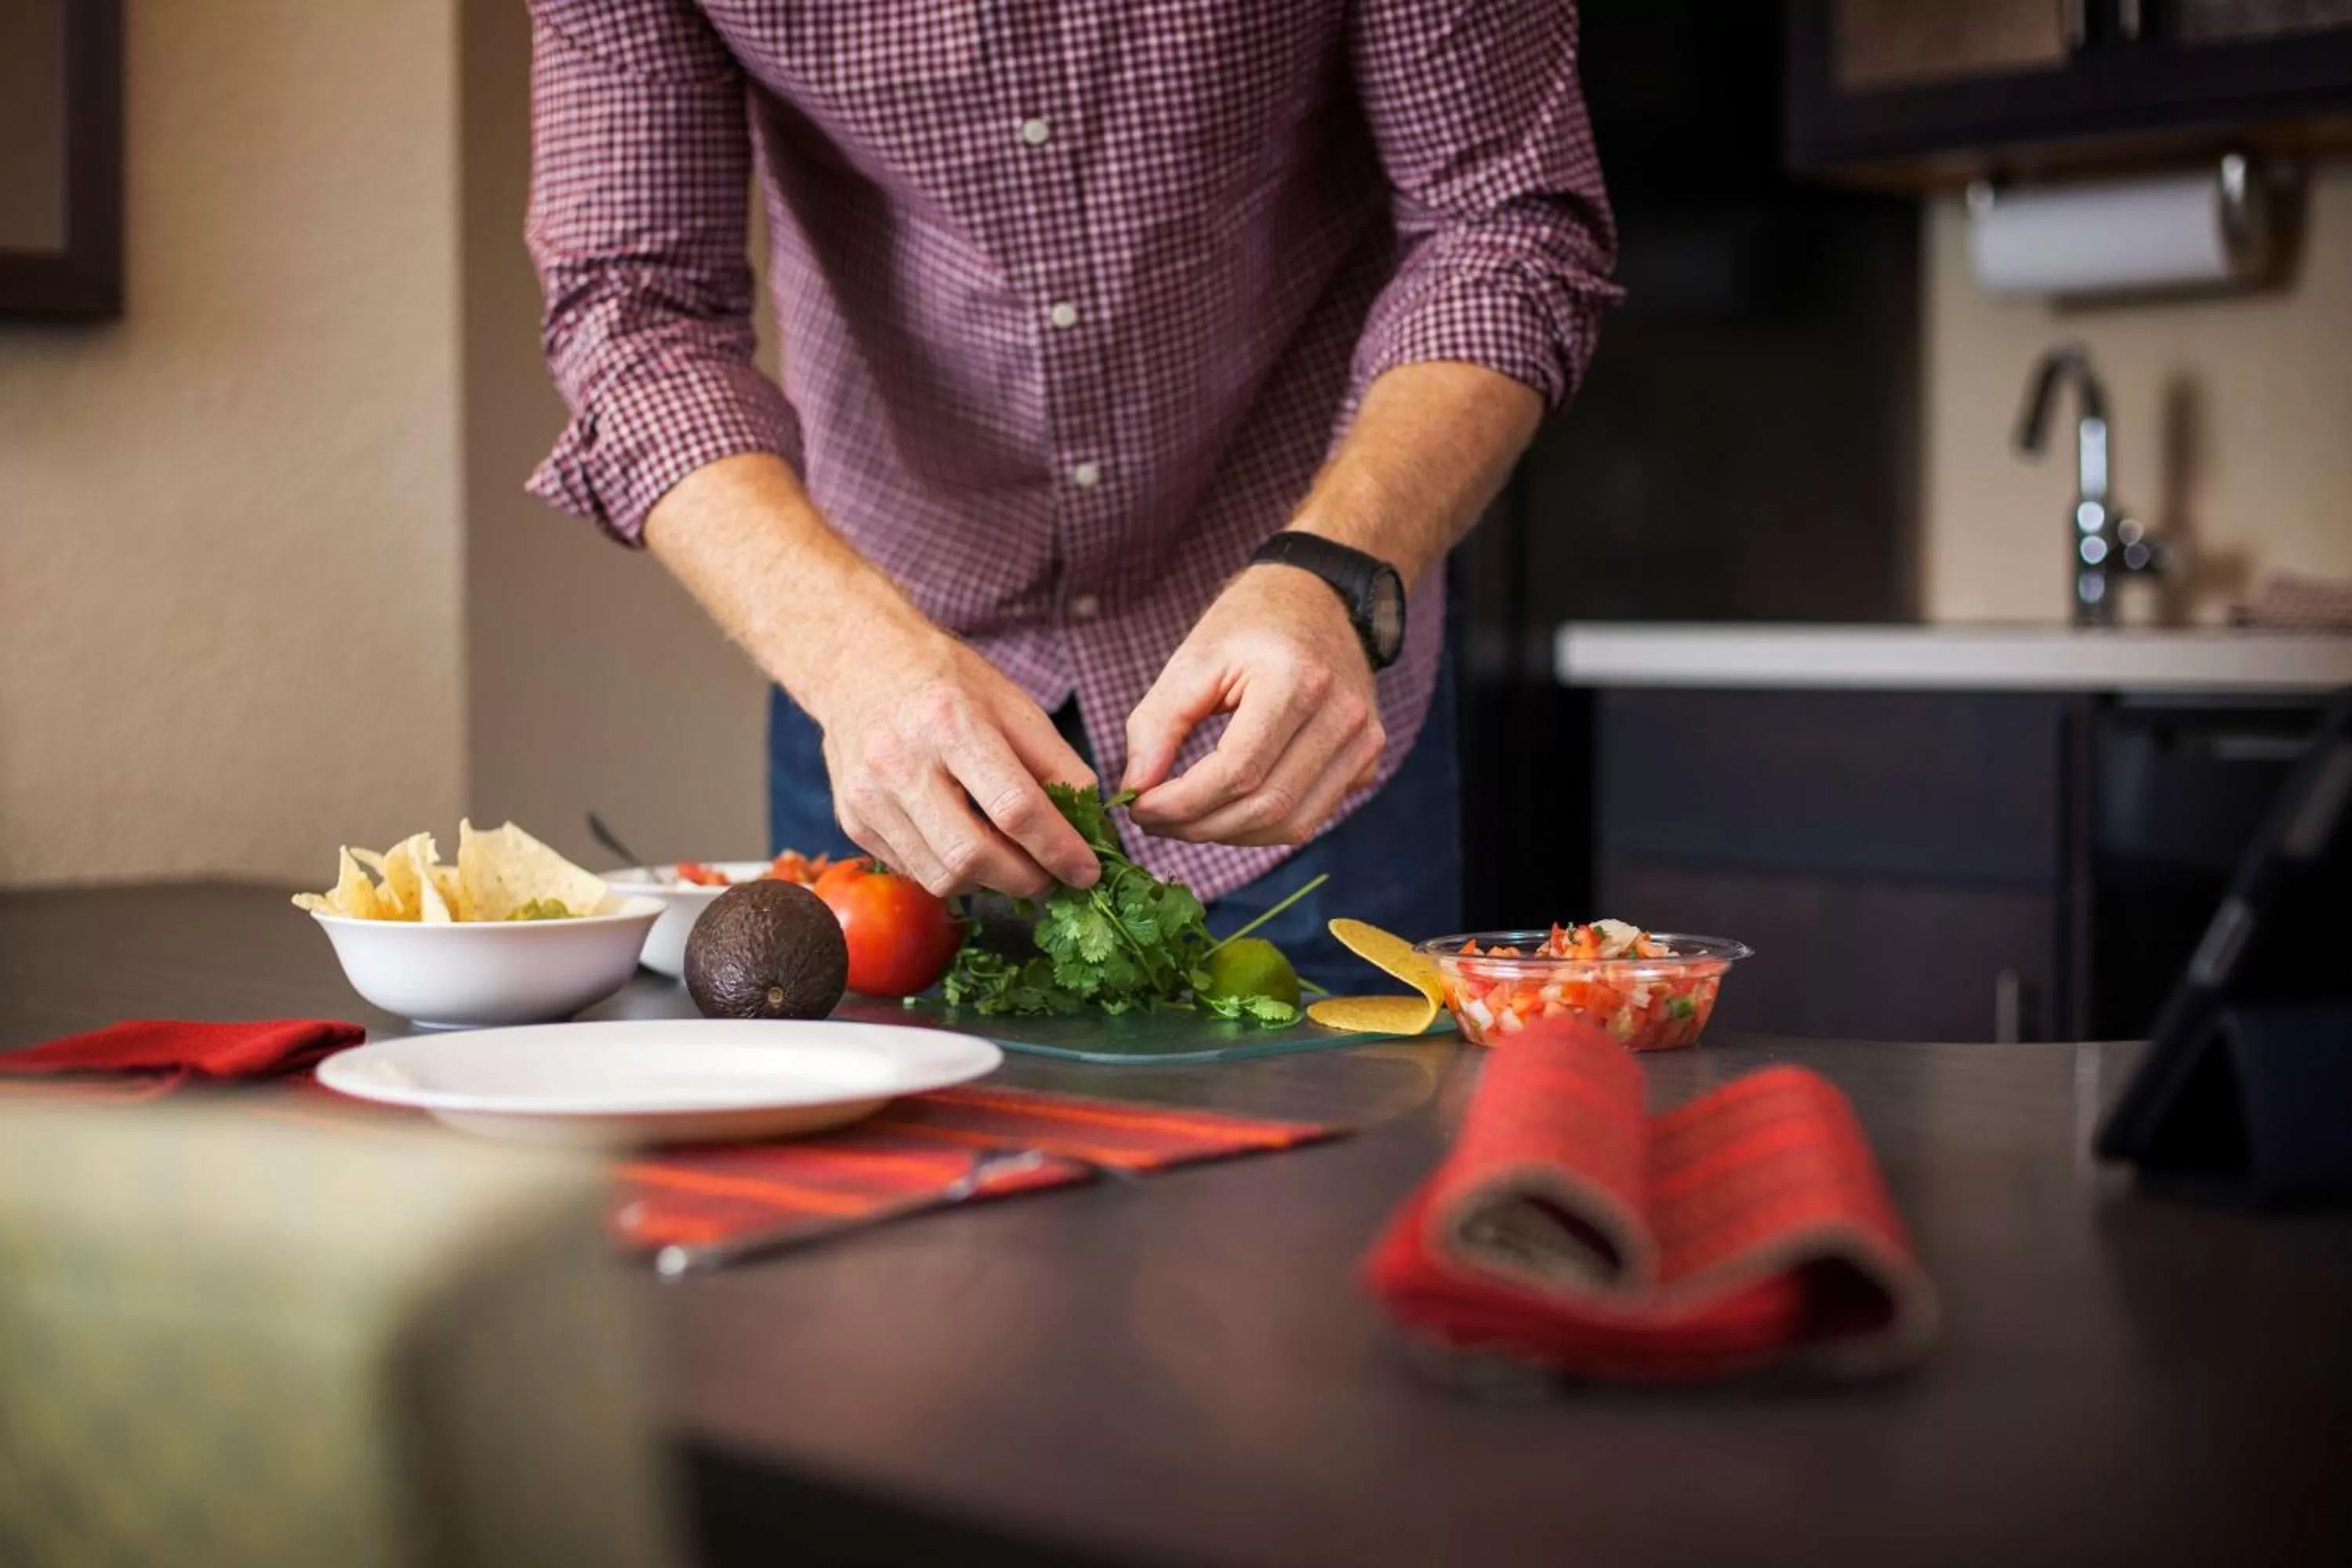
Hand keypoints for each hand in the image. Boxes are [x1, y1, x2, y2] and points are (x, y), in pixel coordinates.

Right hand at [809, 627, 1100, 898]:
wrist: (859, 663)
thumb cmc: (945, 681)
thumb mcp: (1012, 704)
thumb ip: (1057, 764)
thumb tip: (1091, 827)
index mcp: (950, 722)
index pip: (1014, 807)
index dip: (1058, 849)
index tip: (1088, 871)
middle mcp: (901, 763)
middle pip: (972, 855)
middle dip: (1026, 881)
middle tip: (1054, 878)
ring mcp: (868, 797)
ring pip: (941, 878)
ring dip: (990, 884)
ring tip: (1014, 864)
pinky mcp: (852, 821)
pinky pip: (914, 872)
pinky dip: (952, 873)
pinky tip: (969, 847)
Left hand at [1121, 565, 1383, 845]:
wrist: (1319, 598)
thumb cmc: (1249, 626)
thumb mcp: (1193, 660)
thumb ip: (1157, 725)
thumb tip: (1136, 790)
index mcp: (1296, 680)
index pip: (1237, 771)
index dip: (1181, 804)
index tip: (1137, 808)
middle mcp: (1342, 714)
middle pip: (1265, 806)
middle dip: (1198, 827)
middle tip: (1153, 822)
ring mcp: (1363, 740)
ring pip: (1291, 825)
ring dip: (1229, 835)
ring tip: (1185, 820)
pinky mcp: (1367, 759)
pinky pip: (1310, 816)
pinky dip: (1261, 826)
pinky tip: (1226, 807)